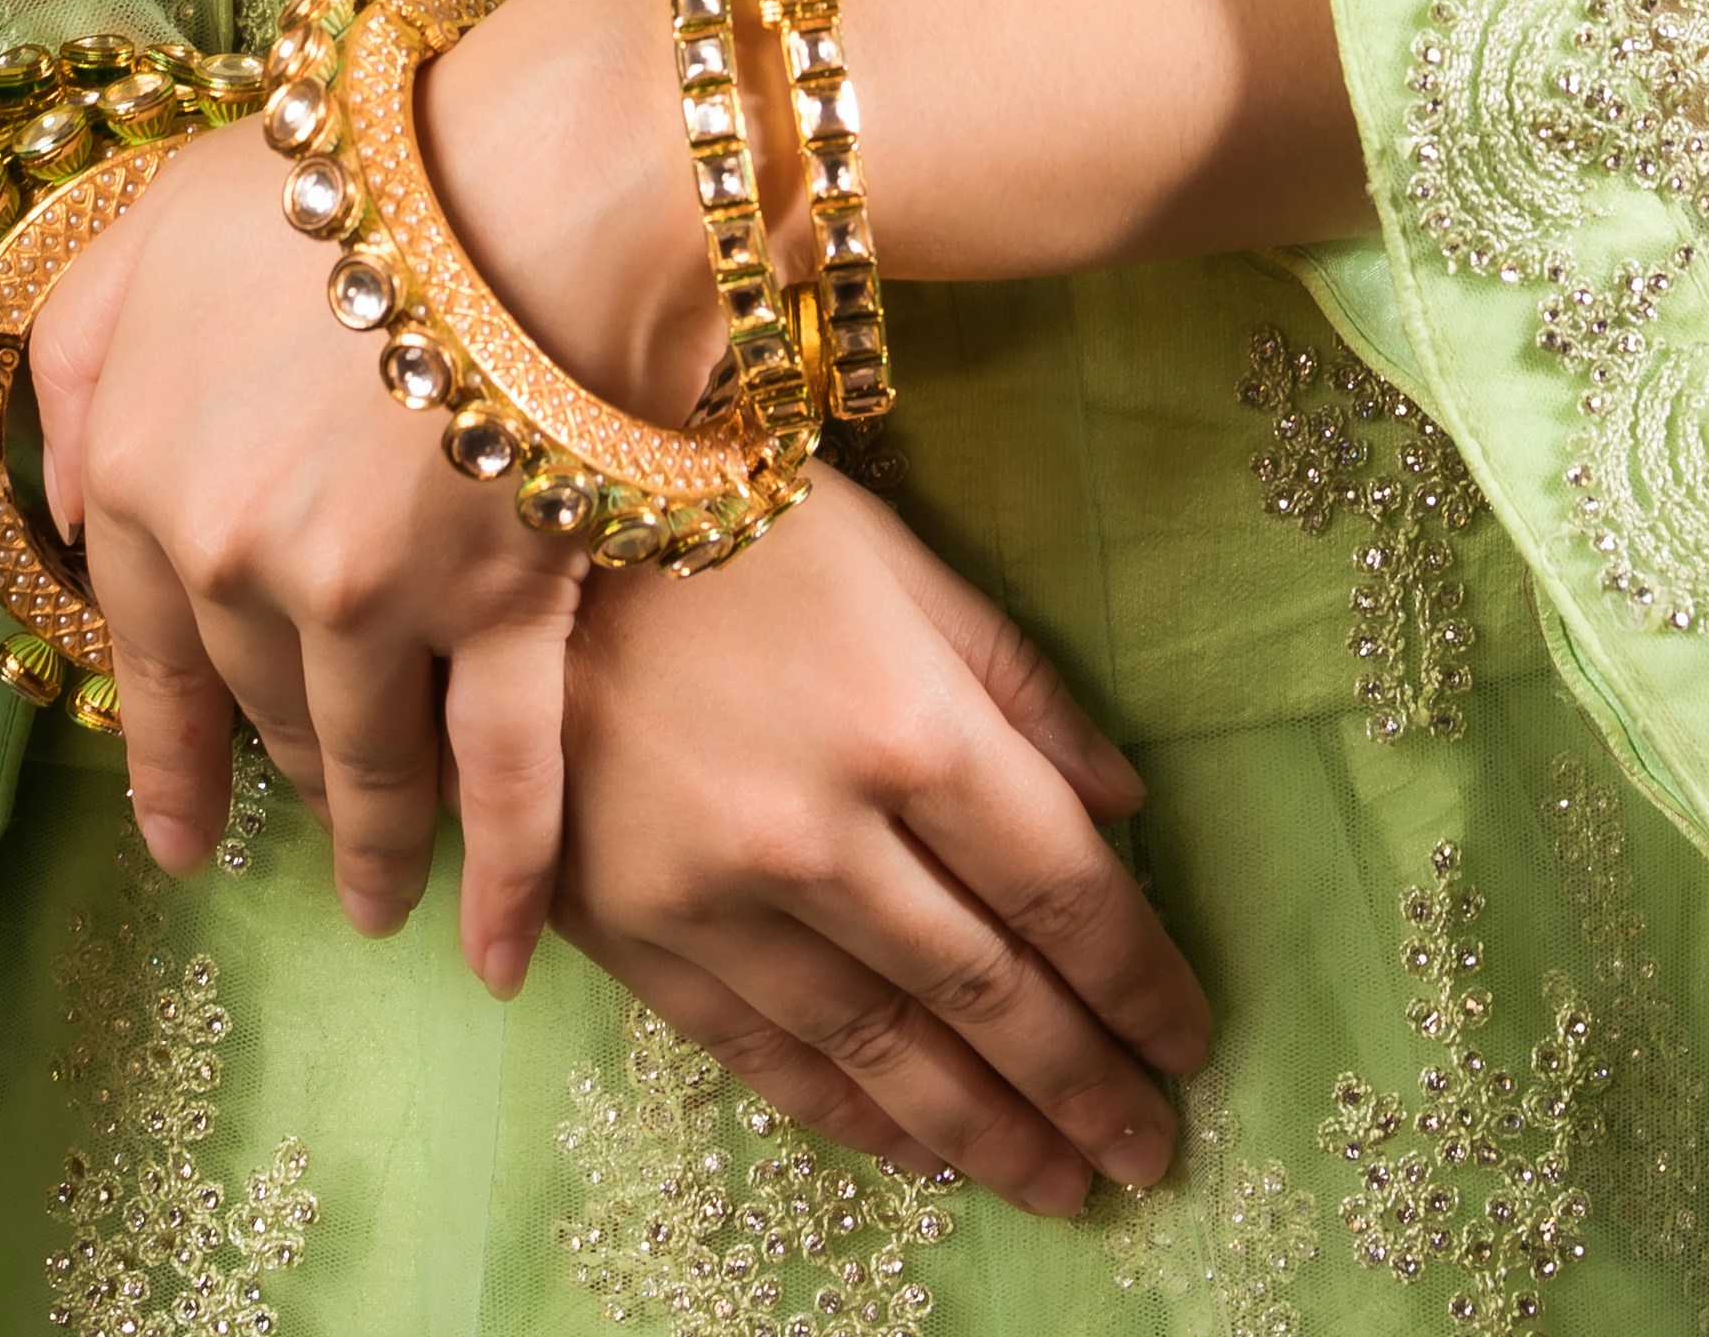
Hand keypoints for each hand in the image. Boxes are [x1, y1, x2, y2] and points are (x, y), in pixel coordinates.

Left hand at [25, 105, 588, 971]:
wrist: (527, 151)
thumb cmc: (353, 161)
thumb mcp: (159, 222)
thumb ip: (83, 356)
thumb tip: (60, 501)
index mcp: (144, 465)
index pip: (144, 647)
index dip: (167, 750)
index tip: (178, 836)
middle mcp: (235, 551)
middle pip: (259, 705)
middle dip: (284, 773)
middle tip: (315, 834)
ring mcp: (370, 593)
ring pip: (367, 757)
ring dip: (377, 845)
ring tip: (389, 904)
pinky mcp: (503, 604)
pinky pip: (499, 780)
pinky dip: (497, 877)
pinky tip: (490, 950)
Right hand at [552, 472, 1207, 1220]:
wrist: (519, 523)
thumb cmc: (728, 519)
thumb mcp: (896, 560)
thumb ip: (1017, 685)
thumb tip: (1126, 802)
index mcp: (907, 722)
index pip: (1059, 885)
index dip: (1137, 975)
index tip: (1189, 1040)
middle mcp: (824, 831)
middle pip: (987, 989)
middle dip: (1083, 1085)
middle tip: (1150, 1154)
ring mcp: (720, 896)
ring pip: (885, 1049)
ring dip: (986, 1134)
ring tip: (1062, 1188)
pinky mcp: (635, 934)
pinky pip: (764, 1055)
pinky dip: (850, 1118)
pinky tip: (918, 1157)